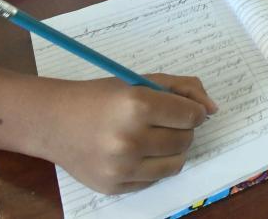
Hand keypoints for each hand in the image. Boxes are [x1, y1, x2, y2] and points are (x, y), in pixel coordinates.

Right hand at [45, 74, 215, 194]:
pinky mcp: (114, 186)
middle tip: (162, 121)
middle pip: (185, 139)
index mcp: (137, 105)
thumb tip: (213, 110)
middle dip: (181, 129)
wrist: (54, 122)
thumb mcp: (142, 81)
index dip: (193, 111)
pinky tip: (133, 152)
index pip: (191, 115)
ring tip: (152, 137)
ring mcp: (121, 167)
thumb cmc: (103, 97)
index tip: (184, 109)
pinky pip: (154, 179)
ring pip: (176, 163)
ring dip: (171, 150)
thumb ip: (183, 89)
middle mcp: (130, 138)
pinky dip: (151, 166)